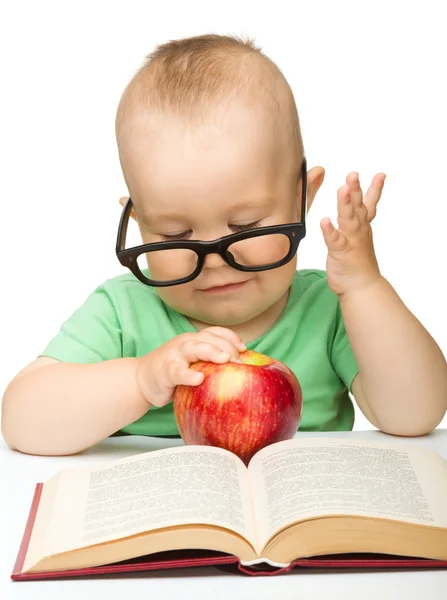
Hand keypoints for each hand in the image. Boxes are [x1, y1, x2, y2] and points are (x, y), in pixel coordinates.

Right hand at [135, 327, 245, 406]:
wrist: (140, 380)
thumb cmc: (173, 372)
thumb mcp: (192, 363)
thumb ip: (209, 362)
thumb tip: (239, 370)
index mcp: (194, 340)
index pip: (215, 332)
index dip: (231, 337)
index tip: (244, 348)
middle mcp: (185, 343)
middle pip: (208, 338)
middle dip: (226, 346)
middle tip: (240, 361)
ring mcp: (174, 355)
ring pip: (194, 348)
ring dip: (211, 351)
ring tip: (224, 359)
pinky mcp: (165, 371)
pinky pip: (177, 371)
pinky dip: (188, 375)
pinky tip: (198, 379)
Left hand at [320, 171, 385, 295]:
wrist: (361, 286)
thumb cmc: (356, 261)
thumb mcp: (356, 234)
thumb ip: (353, 217)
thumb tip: (350, 201)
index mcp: (362, 226)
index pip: (369, 204)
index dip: (374, 189)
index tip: (380, 174)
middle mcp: (358, 231)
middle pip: (358, 207)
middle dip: (356, 189)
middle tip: (353, 175)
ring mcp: (351, 241)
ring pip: (348, 220)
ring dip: (346, 204)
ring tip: (343, 189)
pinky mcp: (341, 253)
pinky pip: (335, 241)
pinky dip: (330, 231)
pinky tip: (324, 221)